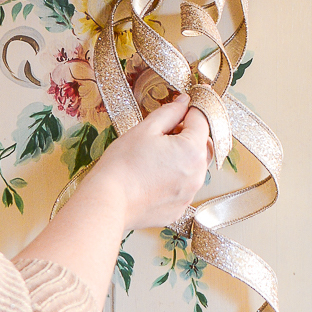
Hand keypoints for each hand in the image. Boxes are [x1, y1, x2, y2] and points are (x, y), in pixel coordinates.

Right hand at [92, 94, 211, 232]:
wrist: (109, 200)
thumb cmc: (123, 164)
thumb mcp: (145, 129)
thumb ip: (169, 113)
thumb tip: (184, 102)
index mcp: (192, 150)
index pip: (202, 120)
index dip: (191, 110)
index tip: (182, 106)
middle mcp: (198, 175)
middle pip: (202, 146)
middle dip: (188, 135)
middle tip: (162, 133)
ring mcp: (189, 195)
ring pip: (193, 168)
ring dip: (180, 158)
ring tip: (153, 157)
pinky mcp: (179, 209)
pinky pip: (182, 187)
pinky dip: (173, 179)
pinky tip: (151, 176)